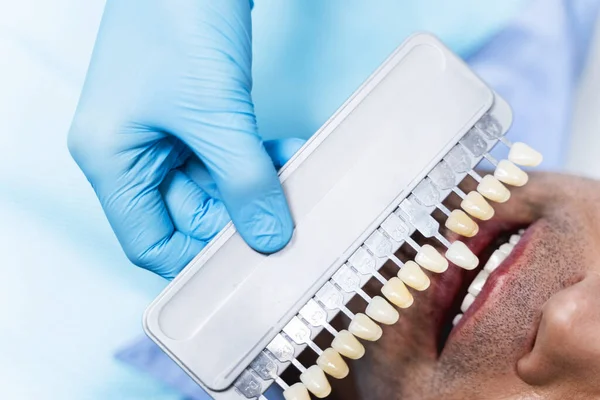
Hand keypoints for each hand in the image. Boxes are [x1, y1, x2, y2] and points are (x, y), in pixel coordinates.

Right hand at [68, 0, 300, 278]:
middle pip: (189, 214)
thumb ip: (244, 180)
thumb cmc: (175, 17)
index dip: (195, 260)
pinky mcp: (192, 112)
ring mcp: (163, 130)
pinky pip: (226, 153)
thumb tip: (269, 236)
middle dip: (241, 214)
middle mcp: (131, 150)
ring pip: (215, 184)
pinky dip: (256, 157)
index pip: (148, 241)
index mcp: (110, 157)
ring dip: (256, 183)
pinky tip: (285, 149)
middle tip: (284, 215)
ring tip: (292, 172)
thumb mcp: (214, 112)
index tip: (246, 265)